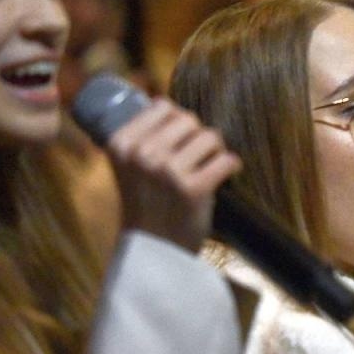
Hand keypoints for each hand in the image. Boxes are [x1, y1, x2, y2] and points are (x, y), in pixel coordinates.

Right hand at [104, 98, 241, 251]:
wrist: (152, 250)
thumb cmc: (146, 203)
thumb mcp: (130, 166)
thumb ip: (142, 137)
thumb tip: (164, 103)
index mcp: (121, 143)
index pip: (162, 106)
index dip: (178, 121)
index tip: (180, 140)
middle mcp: (141, 153)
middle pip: (189, 119)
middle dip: (198, 136)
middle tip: (197, 158)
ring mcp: (167, 171)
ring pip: (211, 137)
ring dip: (216, 151)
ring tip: (208, 168)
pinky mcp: (193, 189)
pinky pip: (228, 160)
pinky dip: (231, 167)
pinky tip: (225, 175)